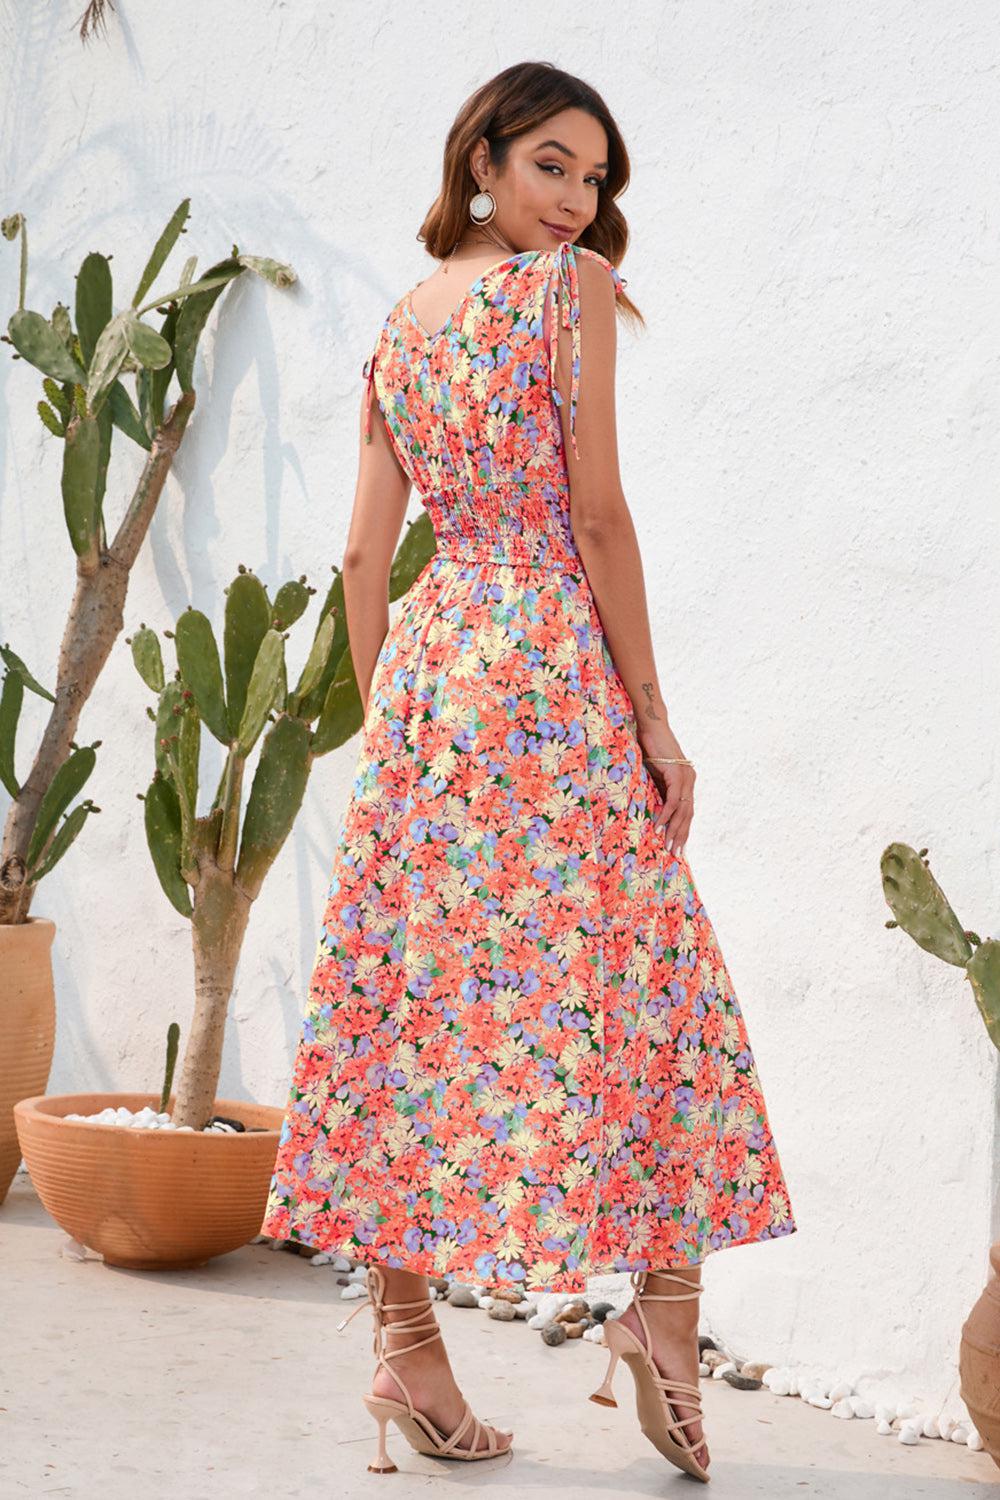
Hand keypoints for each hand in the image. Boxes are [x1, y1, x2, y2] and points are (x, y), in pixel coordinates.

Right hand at [638, 727, 694, 855]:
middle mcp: (690, 780)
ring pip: (683, 810)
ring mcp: (685, 777)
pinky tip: (659, 826)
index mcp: (686, 781)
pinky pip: (672, 800)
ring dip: (674, 830)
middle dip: (681, 836)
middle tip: (675, 854)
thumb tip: (653, 809)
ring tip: (668, 846)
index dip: (683, 830)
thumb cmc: (649, 748)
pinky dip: (666, 814)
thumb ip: (657, 790)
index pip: (687, 811)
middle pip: (688, 815)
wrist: (650, 726)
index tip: (678, 846)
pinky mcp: (677, 774)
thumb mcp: (653, 775)